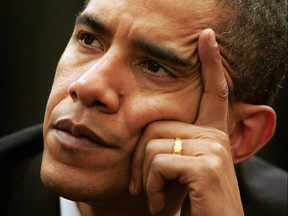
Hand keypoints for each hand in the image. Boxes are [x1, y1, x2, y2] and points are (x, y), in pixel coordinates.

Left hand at [129, 29, 243, 215]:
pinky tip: (158, 203)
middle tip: (142, 186)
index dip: (211, 64)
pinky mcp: (206, 166)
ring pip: (154, 145)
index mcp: (211, 133)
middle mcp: (216, 136)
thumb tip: (146, 134)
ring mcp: (213, 149)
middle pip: (157, 126)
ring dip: (145, 178)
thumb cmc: (190, 201)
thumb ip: (169, 144)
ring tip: (154, 196)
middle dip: (139, 161)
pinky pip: (158, 163)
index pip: (213, 92)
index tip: (207, 38)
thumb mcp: (178, 169)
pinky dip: (150, 187)